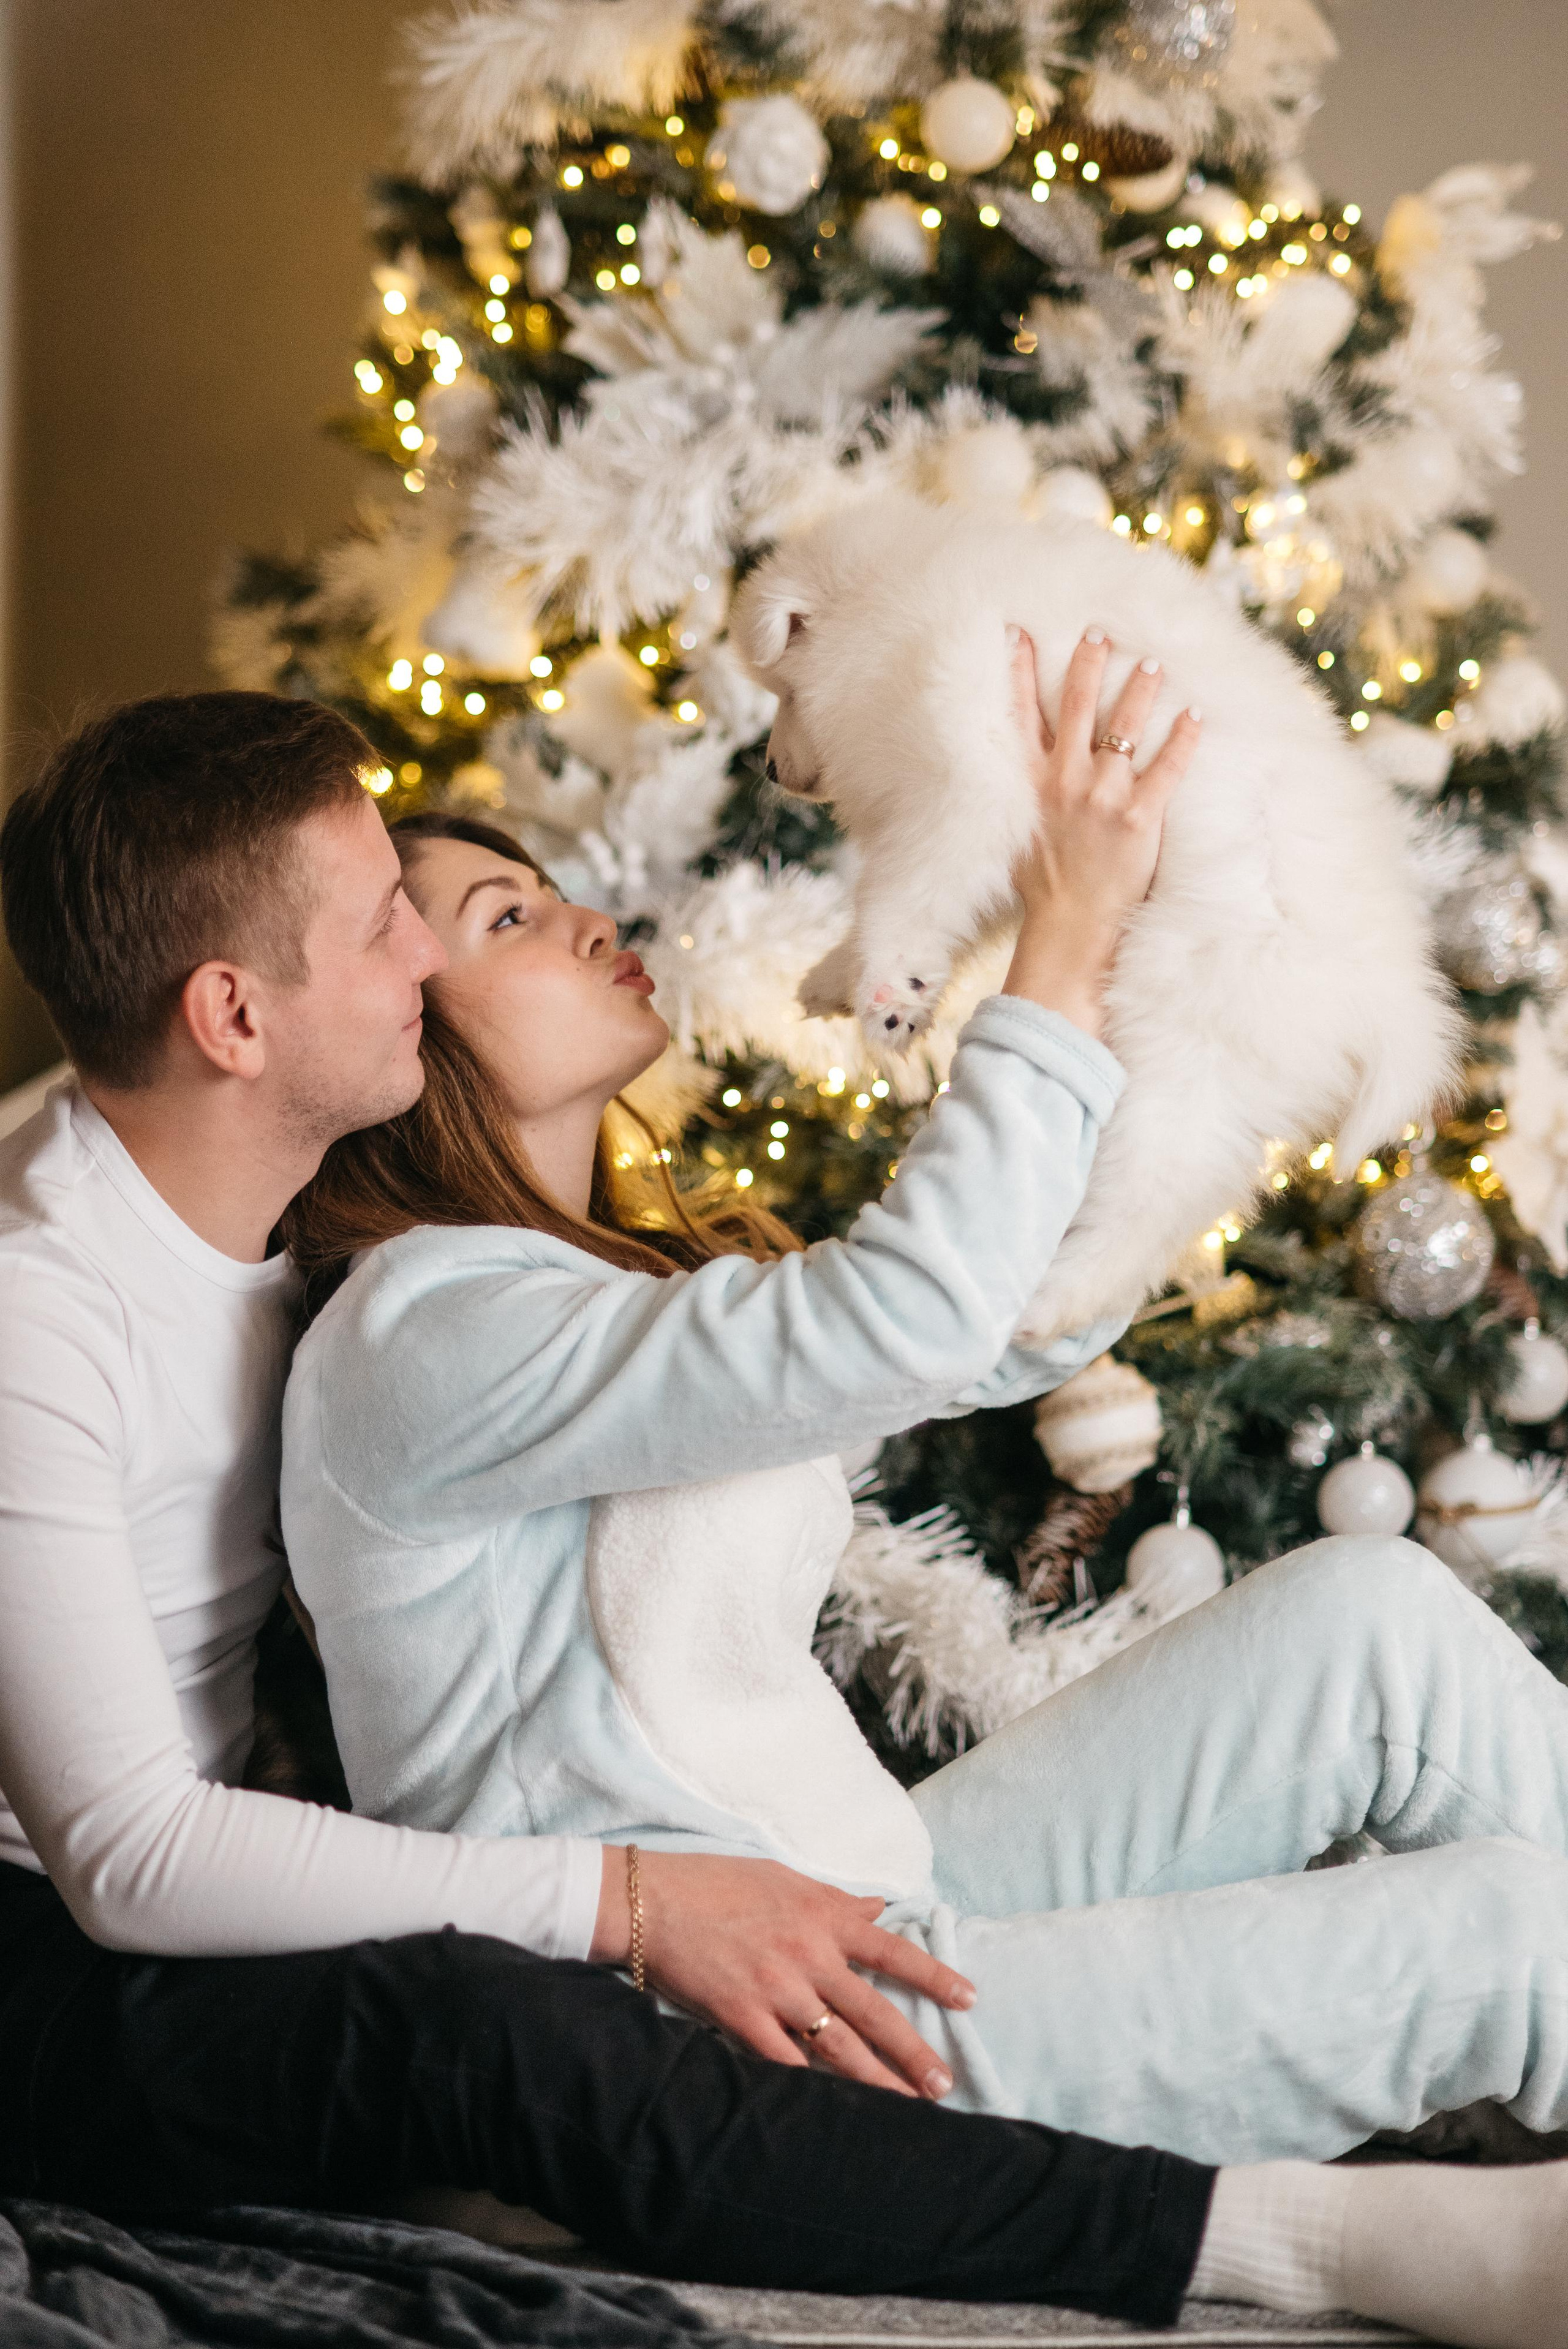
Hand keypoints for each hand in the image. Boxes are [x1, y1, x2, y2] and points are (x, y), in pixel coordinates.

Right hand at [592, 1847, 974, 2098]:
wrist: (650, 1900)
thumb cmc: (716, 1882)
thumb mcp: (784, 1878)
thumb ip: (835, 1900)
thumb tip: (881, 1908)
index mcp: (822, 1916)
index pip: (893, 1949)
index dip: (934, 1976)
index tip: (968, 1999)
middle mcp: (808, 1955)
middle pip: (874, 2011)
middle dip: (914, 2051)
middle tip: (945, 2084)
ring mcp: (776, 1990)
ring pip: (838, 2046)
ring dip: (876, 2082)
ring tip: (909, 2111)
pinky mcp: (741, 2018)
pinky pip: (784, 2064)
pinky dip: (811, 2091)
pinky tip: (833, 2118)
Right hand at [1001, 627, 1200, 1037]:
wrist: (1069, 928)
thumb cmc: (1043, 887)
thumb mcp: (1018, 834)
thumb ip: (1025, 796)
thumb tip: (1025, 773)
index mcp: (1030, 784)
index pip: (1021, 715)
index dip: (1020, 671)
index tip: (1020, 634)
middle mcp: (1064, 781)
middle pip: (1076, 706)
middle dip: (1088, 663)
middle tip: (1100, 631)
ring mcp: (1103, 798)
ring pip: (1122, 726)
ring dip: (1139, 688)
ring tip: (1153, 662)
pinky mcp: (1138, 818)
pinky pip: (1167, 768)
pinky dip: (1183, 738)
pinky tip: (1195, 713)